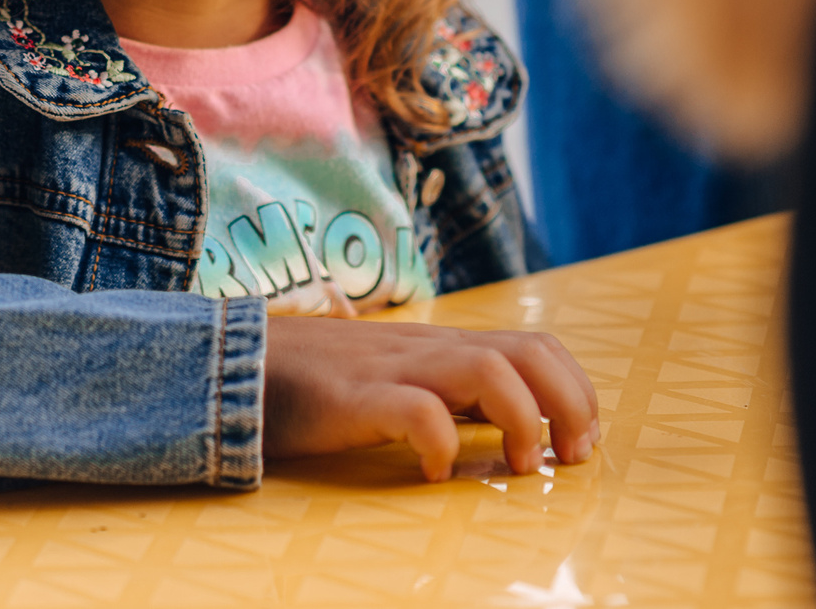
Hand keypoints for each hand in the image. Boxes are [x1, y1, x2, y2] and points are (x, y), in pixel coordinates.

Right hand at [263, 316, 599, 480]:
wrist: (235, 367)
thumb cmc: (319, 387)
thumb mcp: (398, 381)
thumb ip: (447, 393)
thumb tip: (511, 428)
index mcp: (442, 347)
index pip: (535, 344)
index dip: (575, 389)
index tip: (581, 441)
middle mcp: (427, 350)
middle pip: (527, 350)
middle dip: (569, 402)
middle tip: (570, 457)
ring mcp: (393, 370)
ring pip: (488, 369)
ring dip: (523, 419)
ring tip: (519, 466)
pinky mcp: (354, 399)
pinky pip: (415, 411)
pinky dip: (441, 443)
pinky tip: (435, 472)